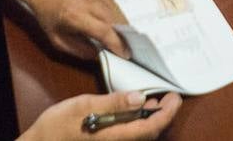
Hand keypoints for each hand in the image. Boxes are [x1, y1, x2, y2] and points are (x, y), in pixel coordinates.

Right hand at [22, 90, 181, 140]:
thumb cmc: (57, 126)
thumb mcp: (83, 106)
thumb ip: (113, 103)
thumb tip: (140, 98)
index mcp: (114, 137)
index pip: (150, 128)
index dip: (167, 113)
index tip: (176, 98)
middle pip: (149, 133)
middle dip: (163, 115)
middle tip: (170, 96)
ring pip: (140, 135)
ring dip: (151, 118)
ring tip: (156, 100)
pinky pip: (129, 134)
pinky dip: (137, 122)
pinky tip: (135, 109)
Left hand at [23, 0, 130, 58]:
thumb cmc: (48, 12)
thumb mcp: (57, 40)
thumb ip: (80, 50)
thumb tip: (101, 54)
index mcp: (75, 15)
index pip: (104, 31)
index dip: (117, 44)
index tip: (125, 54)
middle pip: (115, 21)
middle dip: (122, 36)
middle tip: (125, 47)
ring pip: (116, 11)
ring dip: (119, 24)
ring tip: (118, 34)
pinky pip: (112, 1)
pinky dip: (112, 11)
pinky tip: (106, 17)